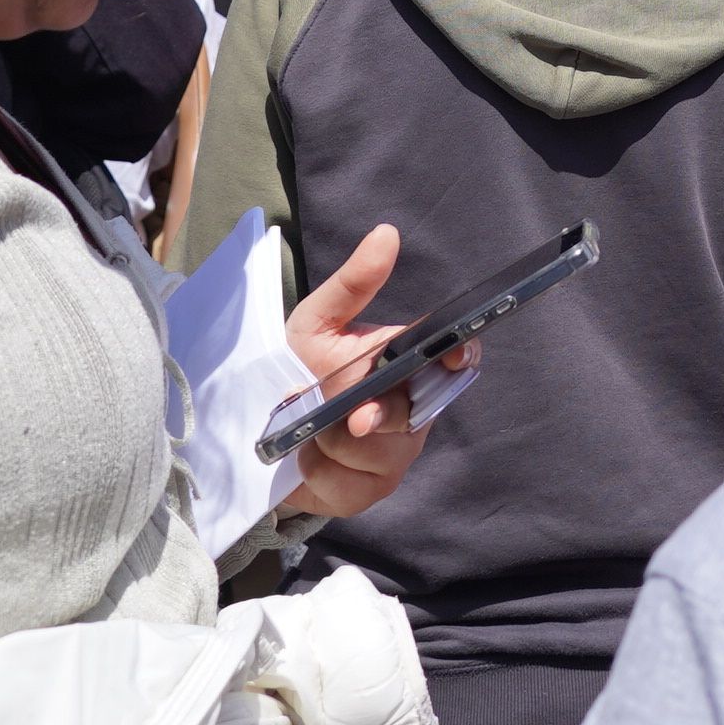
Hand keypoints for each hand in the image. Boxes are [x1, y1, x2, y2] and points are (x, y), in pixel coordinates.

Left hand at [274, 222, 467, 519]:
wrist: (260, 430)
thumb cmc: (298, 366)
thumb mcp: (317, 320)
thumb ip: (352, 283)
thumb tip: (386, 234)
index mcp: (407, 363)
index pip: (457, 357)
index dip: (462, 356)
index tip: (451, 357)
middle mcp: (412, 407)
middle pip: (416, 413)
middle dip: (382, 414)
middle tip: (356, 418)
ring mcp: (396, 452)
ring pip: (382, 451)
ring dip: (337, 441)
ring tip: (312, 429)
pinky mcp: (370, 490)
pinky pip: (355, 483)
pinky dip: (324, 471)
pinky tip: (309, 459)